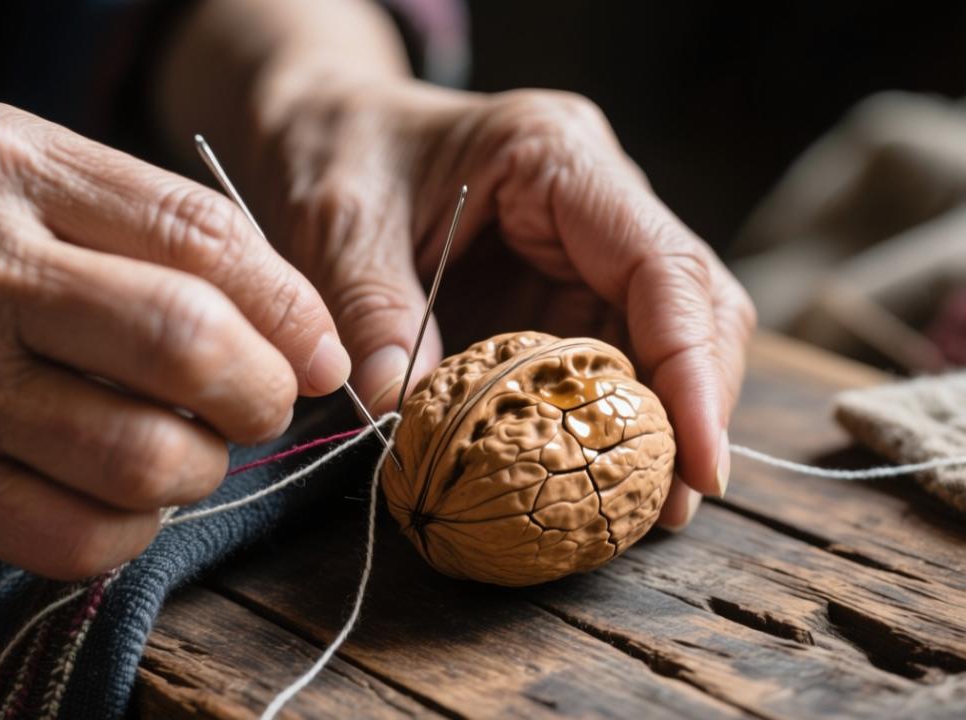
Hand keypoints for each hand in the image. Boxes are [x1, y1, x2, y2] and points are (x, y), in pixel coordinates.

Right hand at [0, 102, 350, 578]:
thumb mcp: (13, 169)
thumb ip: (145, 223)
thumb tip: (289, 319)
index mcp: (9, 168)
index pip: (201, 237)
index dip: (291, 306)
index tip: (318, 350)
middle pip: (184, 346)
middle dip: (263, 392)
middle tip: (263, 402)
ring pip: (140, 459)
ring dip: (202, 469)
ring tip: (185, 448)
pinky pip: (74, 538)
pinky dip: (135, 528)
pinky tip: (124, 497)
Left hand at [249, 77, 754, 529]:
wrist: (323, 125)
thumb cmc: (336, 149)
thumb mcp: (337, 223)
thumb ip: (372, 311)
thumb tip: (402, 414)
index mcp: (558, 156)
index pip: (663, 267)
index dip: (691, 369)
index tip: (698, 464)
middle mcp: (595, 201)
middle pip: (693, 307)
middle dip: (692, 409)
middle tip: (672, 508)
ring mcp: (584, 247)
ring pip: (661, 340)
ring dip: (655, 424)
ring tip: (641, 512)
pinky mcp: (558, 289)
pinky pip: (602, 359)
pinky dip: (601, 420)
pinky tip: (588, 476)